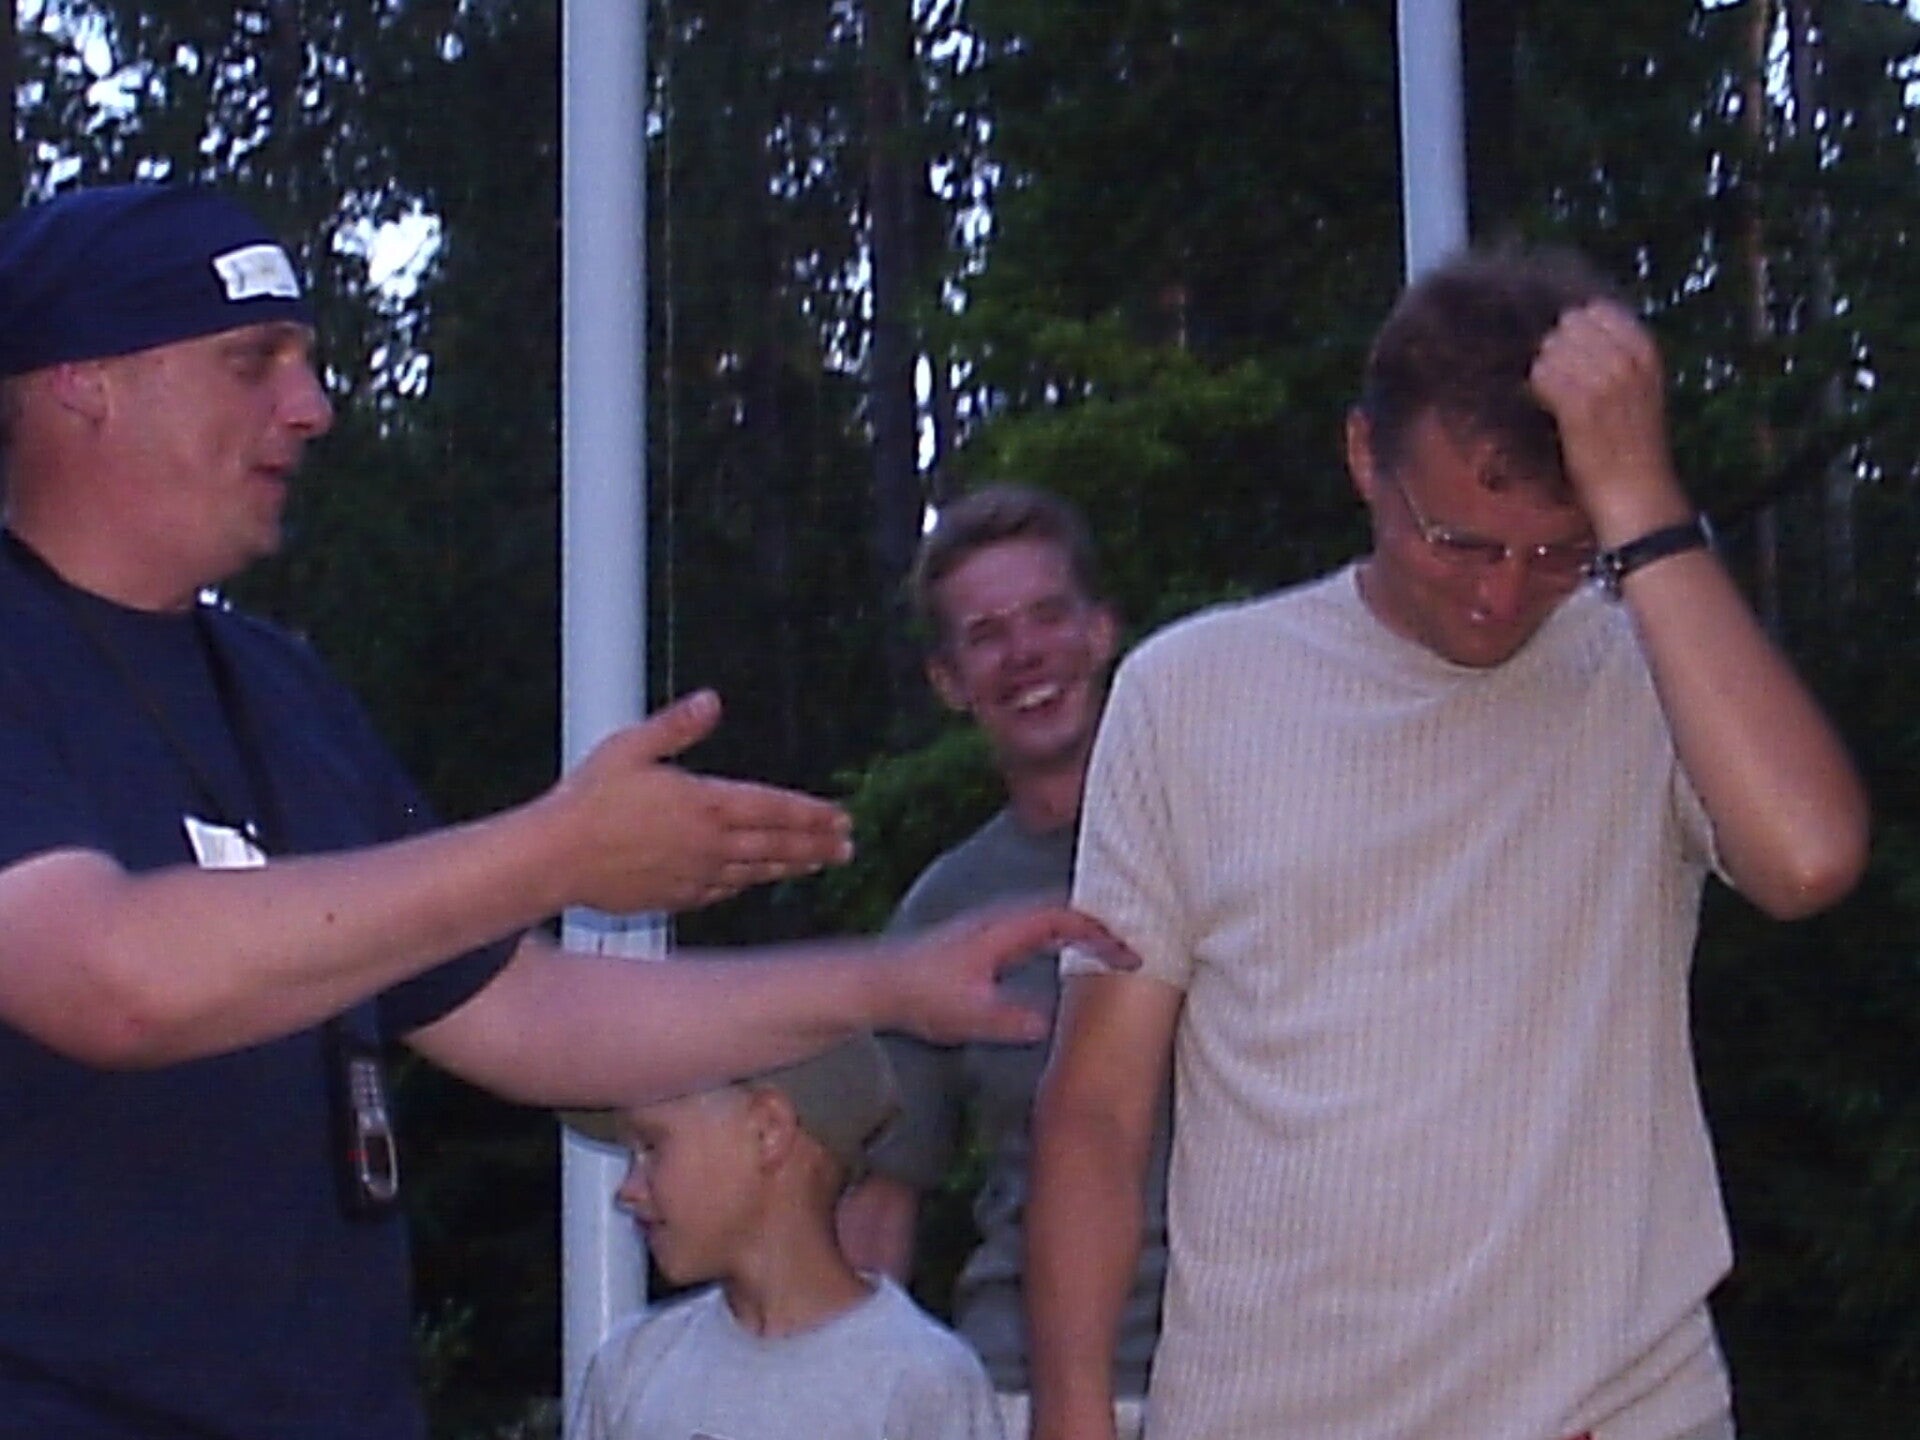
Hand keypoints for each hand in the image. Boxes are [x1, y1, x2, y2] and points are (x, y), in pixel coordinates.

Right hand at [544, 690, 852, 912]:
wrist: (557, 859)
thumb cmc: (589, 800)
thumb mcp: (632, 747)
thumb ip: (677, 725)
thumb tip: (711, 700)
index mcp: (705, 803)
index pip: (773, 808)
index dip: (811, 813)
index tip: (840, 817)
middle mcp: (709, 844)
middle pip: (775, 844)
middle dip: (815, 844)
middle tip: (846, 847)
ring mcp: (696, 875)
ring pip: (756, 871)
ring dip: (791, 866)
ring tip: (818, 864)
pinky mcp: (677, 897)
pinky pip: (724, 890)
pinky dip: (748, 883)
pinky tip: (756, 880)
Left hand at [876, 903, 1139, 1045]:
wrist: (878, 982)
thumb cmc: (919, 994)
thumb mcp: (967, 1016)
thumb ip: (1007, 1020)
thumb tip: (1046, 1025)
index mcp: (1003, 930)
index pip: (1065, 920)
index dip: (1102, 935)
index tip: (1130, 957)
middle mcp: (1001, 921)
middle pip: (1063, 912)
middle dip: (1102, 928)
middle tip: (1133, 953)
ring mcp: (992, 927)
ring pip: (1049, 917)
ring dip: (1082, 930)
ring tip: (1112, 951)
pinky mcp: (984, 939)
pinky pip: (1035, 928)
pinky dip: (1062, 935)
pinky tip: (1066, 953)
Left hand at [1528, 300, 1693, 544]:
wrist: (1636, 489)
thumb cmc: (1633, 441)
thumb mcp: (1640, 385)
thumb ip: (1617, 353)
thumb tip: (1573, 324)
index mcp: (1646, 350)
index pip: (1598, 310)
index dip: (1578, 329)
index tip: (1576, 355)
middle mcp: (1627, 359)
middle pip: (1569, 325)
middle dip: (1558, 347)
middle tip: (1562, 379)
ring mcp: (1603, 380)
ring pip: (1551, 349)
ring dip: (1546, 369)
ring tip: (1557, 396)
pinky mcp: (1578, 405)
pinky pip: (1541, 376)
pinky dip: (1537, 389)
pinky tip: (1548, 406)